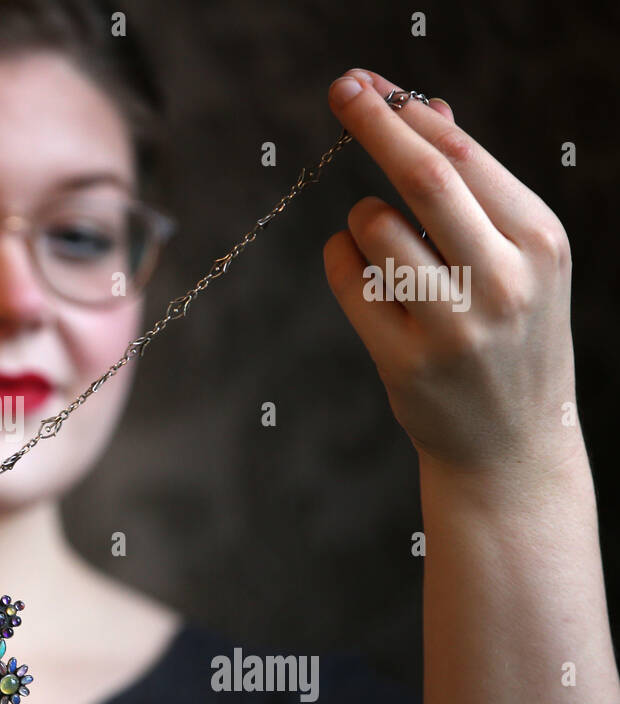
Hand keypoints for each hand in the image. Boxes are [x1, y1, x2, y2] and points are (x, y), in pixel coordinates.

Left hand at [322, 68, 580, 479]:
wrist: (512, 444)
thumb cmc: (508, 334)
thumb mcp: (516, 258)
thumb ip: (473, 188)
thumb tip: (425, 109)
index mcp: (539, 241)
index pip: (462, 155)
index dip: (403, 113)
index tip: (365, 84)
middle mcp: (504, 279)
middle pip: (420, 177)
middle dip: (371, 124)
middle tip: (339, 90)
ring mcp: (454, 324)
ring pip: (373, 227)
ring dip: (361, 220)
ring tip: (385, 249)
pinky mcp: (405, 360)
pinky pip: (347, 279)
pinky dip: (341, 259)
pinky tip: (364, 275)